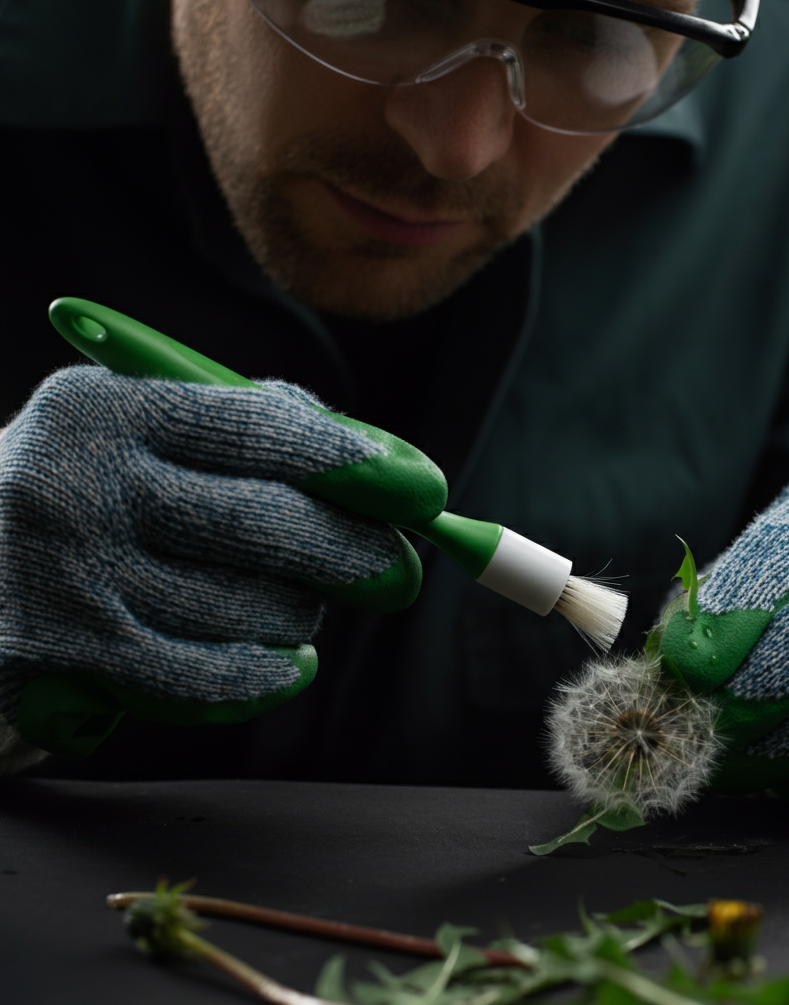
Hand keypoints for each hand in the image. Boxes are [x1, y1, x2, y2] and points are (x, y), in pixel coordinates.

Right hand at [0, 367, 444, 757]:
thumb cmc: (77, 491)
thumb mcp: (135, 430)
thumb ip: (246, 424)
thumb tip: (374, 455)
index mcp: (105, 410)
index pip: (258, 429)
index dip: (353, 463)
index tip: (419, 488)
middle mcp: (77, 487)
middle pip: (265, 524)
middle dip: (355, 552)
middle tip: (399, 572)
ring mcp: (66, 581)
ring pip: (248, 609)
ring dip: (300, 613)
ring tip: (298, 603)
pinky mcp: (64, 663)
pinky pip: (208, 682)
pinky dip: (267, 675)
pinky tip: (289, 661)